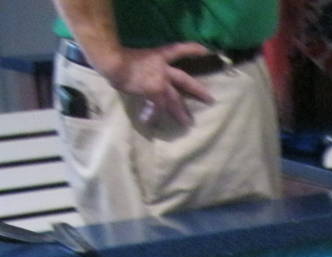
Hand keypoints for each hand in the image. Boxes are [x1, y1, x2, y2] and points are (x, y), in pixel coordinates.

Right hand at [96, 42, 213, 127]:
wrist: (112, 61)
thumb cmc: (117, 55)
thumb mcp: (134, 57)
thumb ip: (143, 66)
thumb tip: (139, 75)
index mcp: (158, 56)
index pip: (178, 50)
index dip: (192, 49)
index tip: (206, 50)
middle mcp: (163, 70)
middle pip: (185, 81)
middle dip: (199, 91)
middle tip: (210, 100)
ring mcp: (160, 82)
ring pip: (175, 100)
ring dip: (181, 113)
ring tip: (188, 123)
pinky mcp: (154, 94)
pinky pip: (156, 108)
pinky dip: (151, 116)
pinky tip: (149, 123)